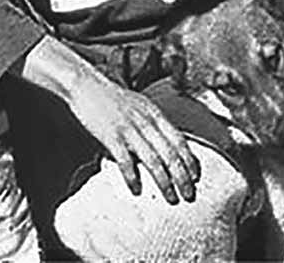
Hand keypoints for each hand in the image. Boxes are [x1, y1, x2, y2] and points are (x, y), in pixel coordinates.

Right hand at [18, 38, 199, 203]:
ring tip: (171, 197)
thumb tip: (167, 143)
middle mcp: (145, 121)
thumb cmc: (113, 98)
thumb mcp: (140, 105)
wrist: (87, 86)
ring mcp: (129, 128)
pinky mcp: (111, 136)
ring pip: (153, 159)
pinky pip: (126, 160)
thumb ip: (153, 123)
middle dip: (182, 176)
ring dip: (164, 181)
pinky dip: (133, 177)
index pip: (178, 139)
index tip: (196, 176)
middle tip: (189, 194)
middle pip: (170, 153)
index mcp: (154, 113)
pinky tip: (137, 189)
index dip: (189, 159)